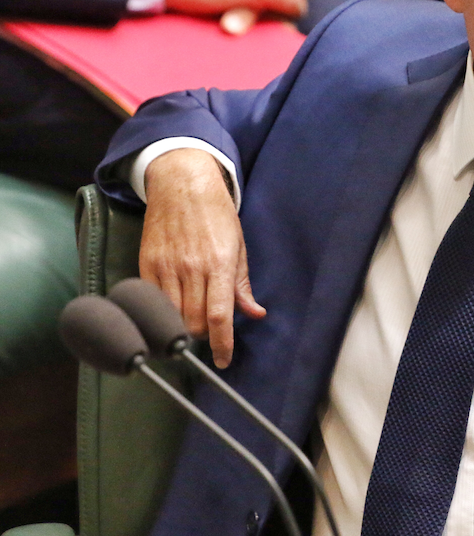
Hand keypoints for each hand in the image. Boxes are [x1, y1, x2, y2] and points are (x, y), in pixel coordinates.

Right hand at [140, 148, 265, 368]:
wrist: (182, 184)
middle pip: (193, 322)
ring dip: (181, 329)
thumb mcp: (239, 244)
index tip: (224, 361)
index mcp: (220, 263)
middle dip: (202, 339)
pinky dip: (161, 313)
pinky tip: (171, 311)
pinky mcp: (147, 264)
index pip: (219, 316)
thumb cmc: (217, 213)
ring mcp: (166, 266)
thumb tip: (255, 314)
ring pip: (171, 316)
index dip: (222, 344)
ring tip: (190, 327)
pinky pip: (152, 301)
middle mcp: (192, 268)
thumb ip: (243, 284)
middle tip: (209, 338)